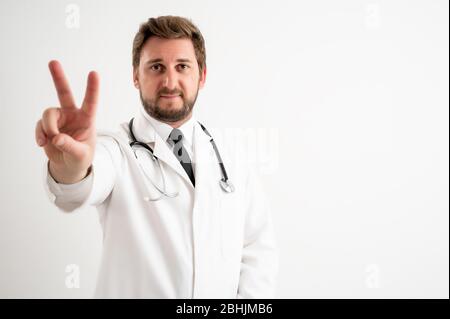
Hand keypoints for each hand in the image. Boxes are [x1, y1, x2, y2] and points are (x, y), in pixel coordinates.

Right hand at [35, 60, 98, 182]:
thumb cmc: (81, 158)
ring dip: (48, 127)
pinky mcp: (47, 125)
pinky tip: (43, 143)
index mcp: (87, 119)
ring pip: (48, 114)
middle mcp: (72, 115)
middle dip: (58, 78)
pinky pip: (40, 125)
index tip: (94, 73)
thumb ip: (70, 146)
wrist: (69, 165)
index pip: (91, 102)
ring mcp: (59, 119)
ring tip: (51, 140)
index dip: (92, 88)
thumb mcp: (81, 155)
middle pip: (64, 93)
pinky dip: (40, 134)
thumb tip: (55, 137)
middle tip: (53, 62)